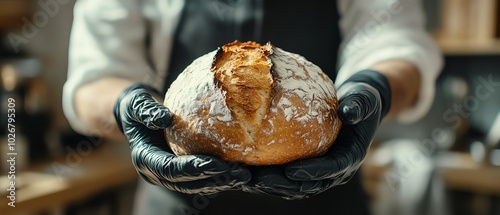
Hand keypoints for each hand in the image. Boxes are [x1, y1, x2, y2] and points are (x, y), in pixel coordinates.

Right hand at [114, 84, 250, 194]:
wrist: (138, 117)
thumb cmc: (136, 107)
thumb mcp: (136, 104)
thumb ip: (145, 110)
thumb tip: (164, 118)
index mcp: (146, 160)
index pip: (171, 170)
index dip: (194, 168)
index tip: (217, 164)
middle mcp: (159, 174)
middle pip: (189, 183)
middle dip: (215, 180)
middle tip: (240, 174)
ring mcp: (173, 176)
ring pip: (201, 184)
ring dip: (224, 182)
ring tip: (248, 176)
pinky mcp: (186, 172)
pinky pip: (206, 177)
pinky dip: (225, 175)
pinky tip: (246, 170)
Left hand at [242, 70, 390, 199]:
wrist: (357, 105)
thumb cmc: (361, 100)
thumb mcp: (364, 100)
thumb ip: (358, 106)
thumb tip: (348, 112)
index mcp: (349, 158)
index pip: (330, 170)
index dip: (311, 173)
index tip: (291, 171)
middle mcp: (334, 171)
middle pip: (306, 185)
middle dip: (282, 185)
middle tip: (259, 179)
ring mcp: (319, 171)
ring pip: (292, 185)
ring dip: (269, 184)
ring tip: (246, 178)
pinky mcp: (306, 166)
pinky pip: (284, 175)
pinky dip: (267, 174)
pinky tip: (246, 167)